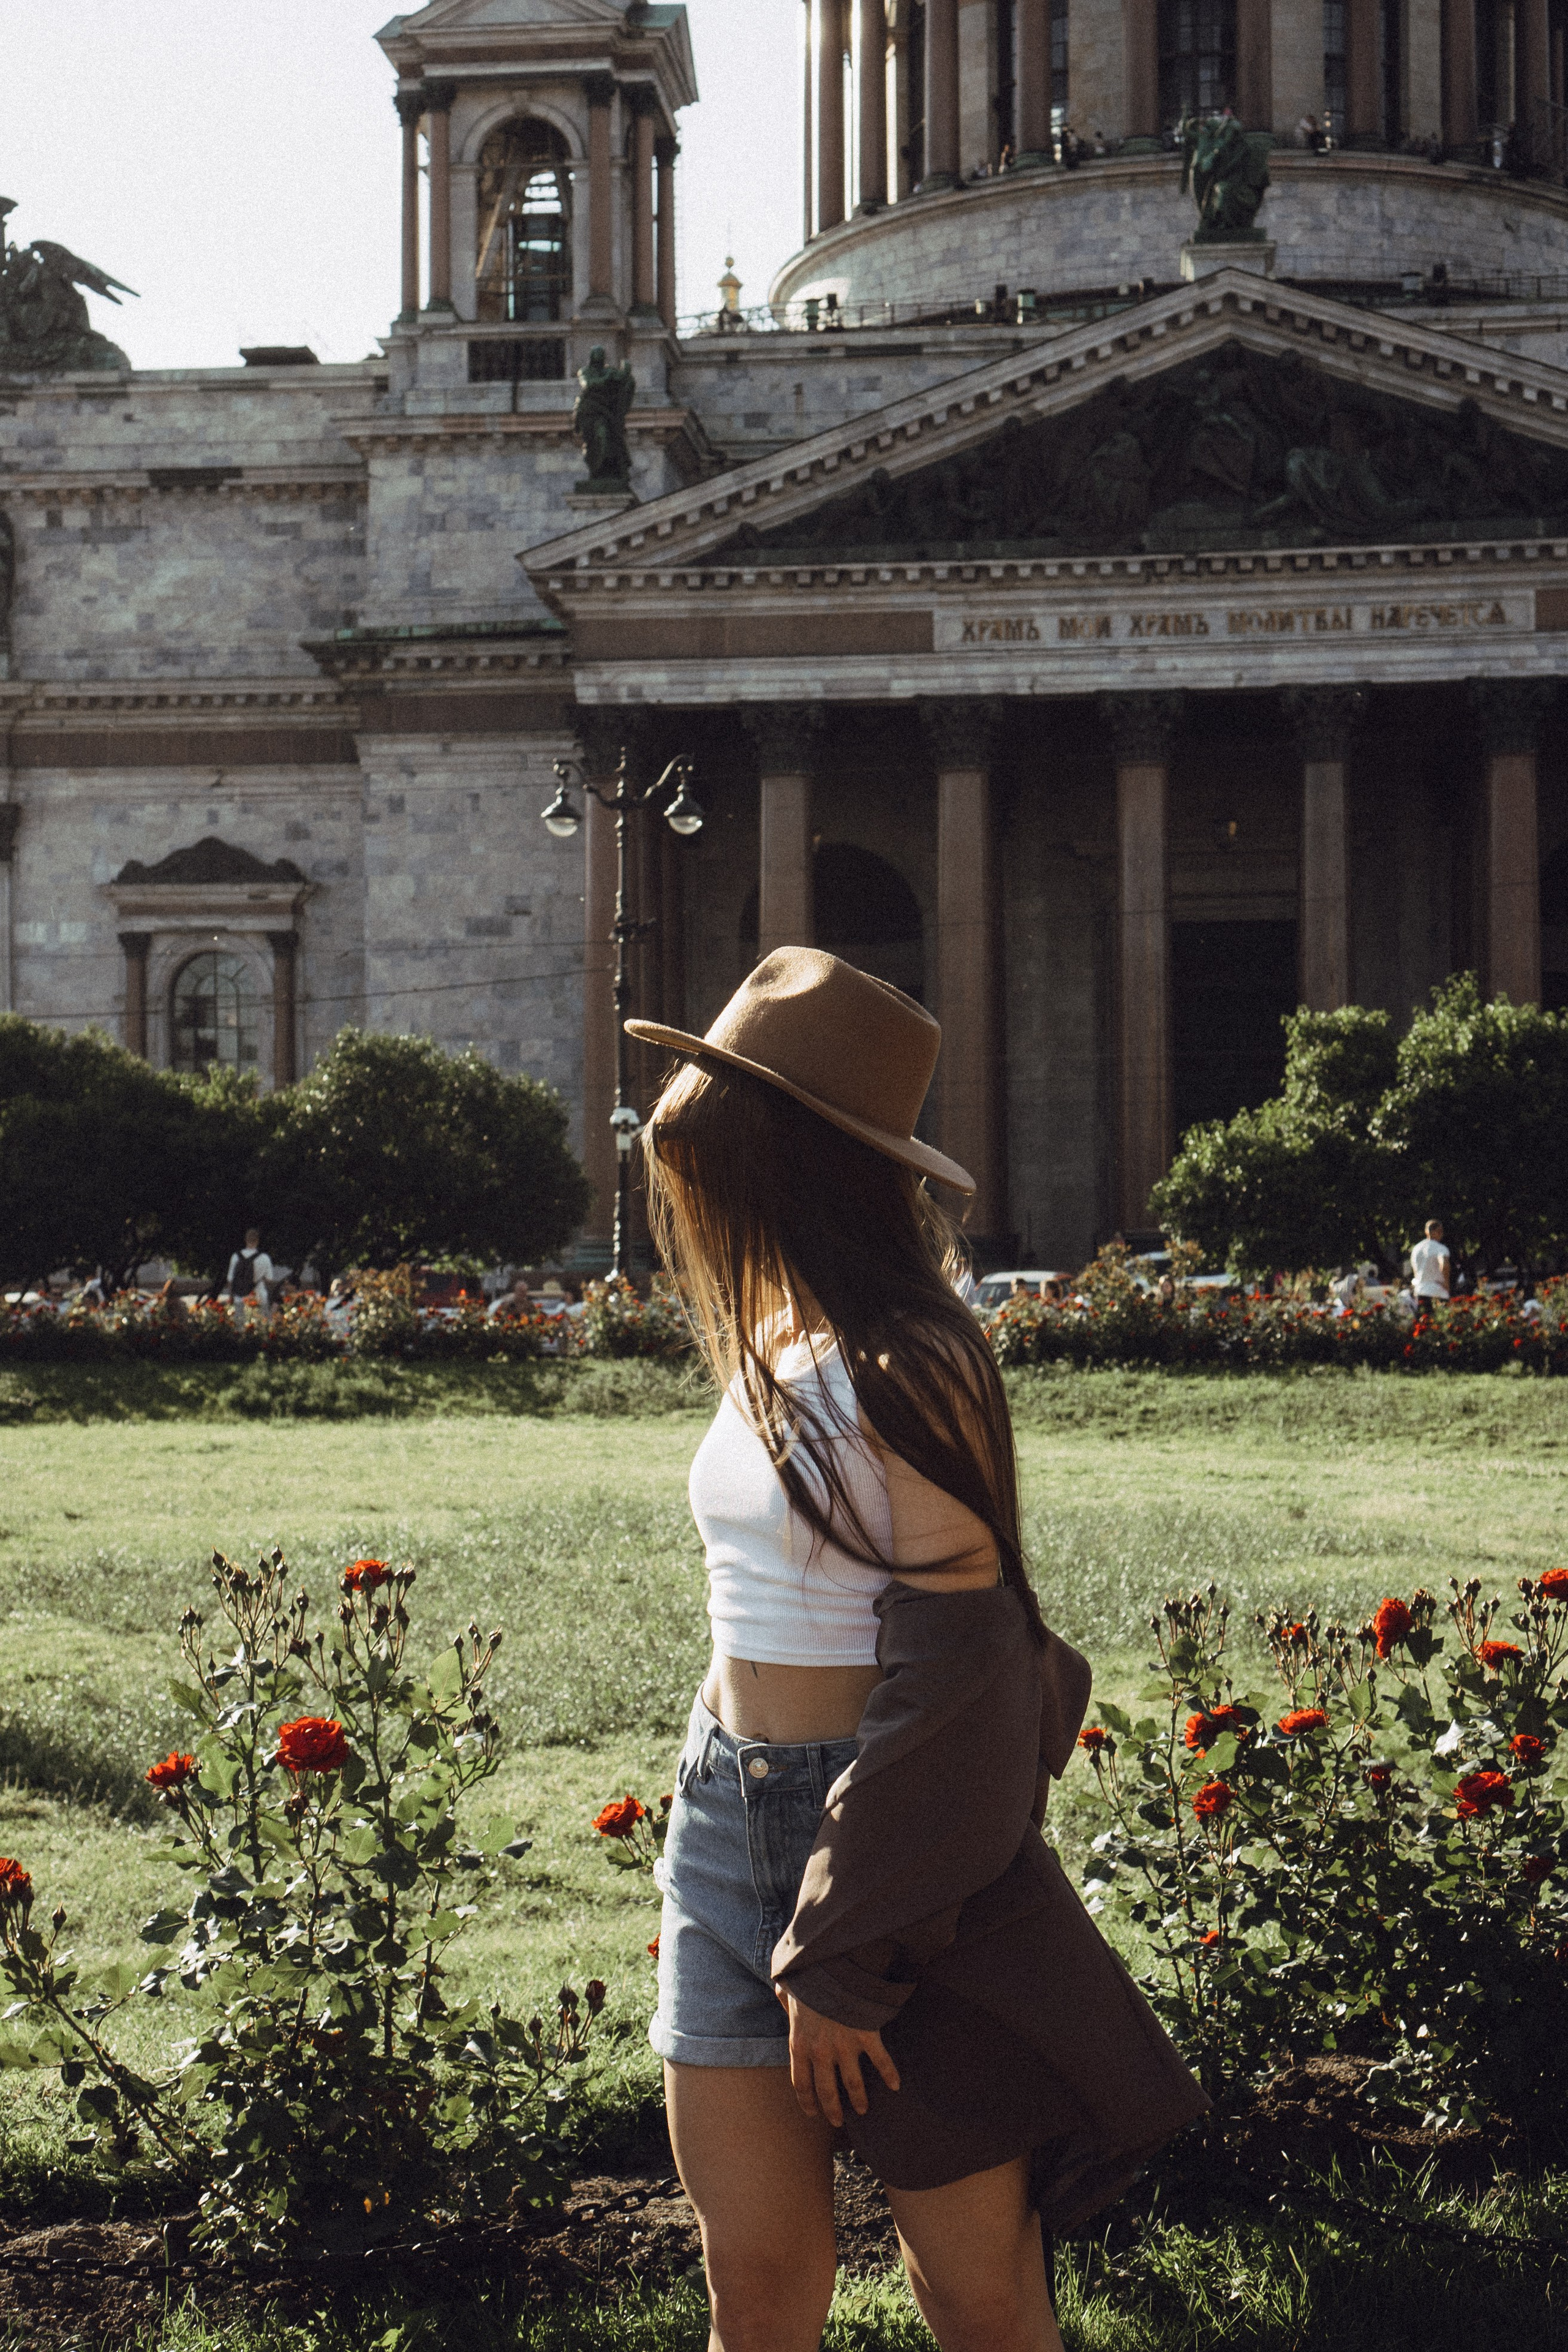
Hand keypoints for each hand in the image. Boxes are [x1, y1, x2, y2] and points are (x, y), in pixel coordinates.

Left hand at [778, 1988, 899, 2125]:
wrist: (832, 1964)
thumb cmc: (807, 1975)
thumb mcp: (787, 1988)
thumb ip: (784, 1999)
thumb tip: (781, 1998)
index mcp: (799, 2043)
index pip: (800, 2083)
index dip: (807, 2102)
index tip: (813, 2113)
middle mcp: (821, 2051)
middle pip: (827, 2091)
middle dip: (833, 2110)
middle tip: (838, 2121)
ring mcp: (844, 2046)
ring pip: (853, 2083)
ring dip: (859, 2099)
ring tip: (862, 2109)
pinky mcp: (866, 2036)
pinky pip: (880, 2061)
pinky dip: (890, 2074)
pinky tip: (896, 2085)